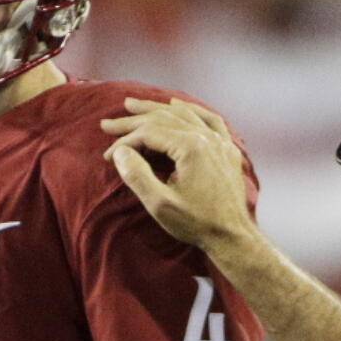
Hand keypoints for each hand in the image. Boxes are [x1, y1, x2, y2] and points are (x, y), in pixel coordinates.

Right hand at [101, 97, 254, 251]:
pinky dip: (190, 110)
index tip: (108, 156)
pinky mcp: (227, 149)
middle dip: (133, 120)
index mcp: (191, 147)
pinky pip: (209, 119)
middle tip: (107, 124)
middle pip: (164, 118)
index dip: (125, 142)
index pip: (149, 133)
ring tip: (133, 105)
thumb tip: (120, 153)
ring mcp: (220, 141)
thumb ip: (137, 175)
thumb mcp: (160, 204)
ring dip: (156, 109)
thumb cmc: (196, 223)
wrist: (233, 236)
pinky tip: (178, 104)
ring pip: (184, 114)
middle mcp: (206, 137)